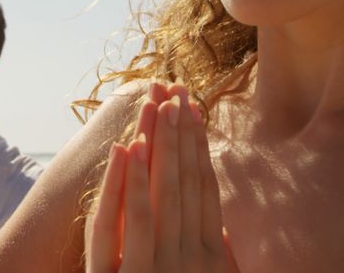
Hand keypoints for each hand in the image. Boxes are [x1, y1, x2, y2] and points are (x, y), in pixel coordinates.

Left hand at [87, 84, 238, 271]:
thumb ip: (213, 257)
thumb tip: (222, 229)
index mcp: (209, 256)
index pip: (204, 188)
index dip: (199, 146)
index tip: (193, 108)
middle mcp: (189, 260)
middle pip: (183, 184)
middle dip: (179, 133)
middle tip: (175, 89)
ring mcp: (157, 269)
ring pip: (156, 197)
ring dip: (156, 147)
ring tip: (154, 107)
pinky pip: (120, 224)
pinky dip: (125, 185)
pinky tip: (124, 150)